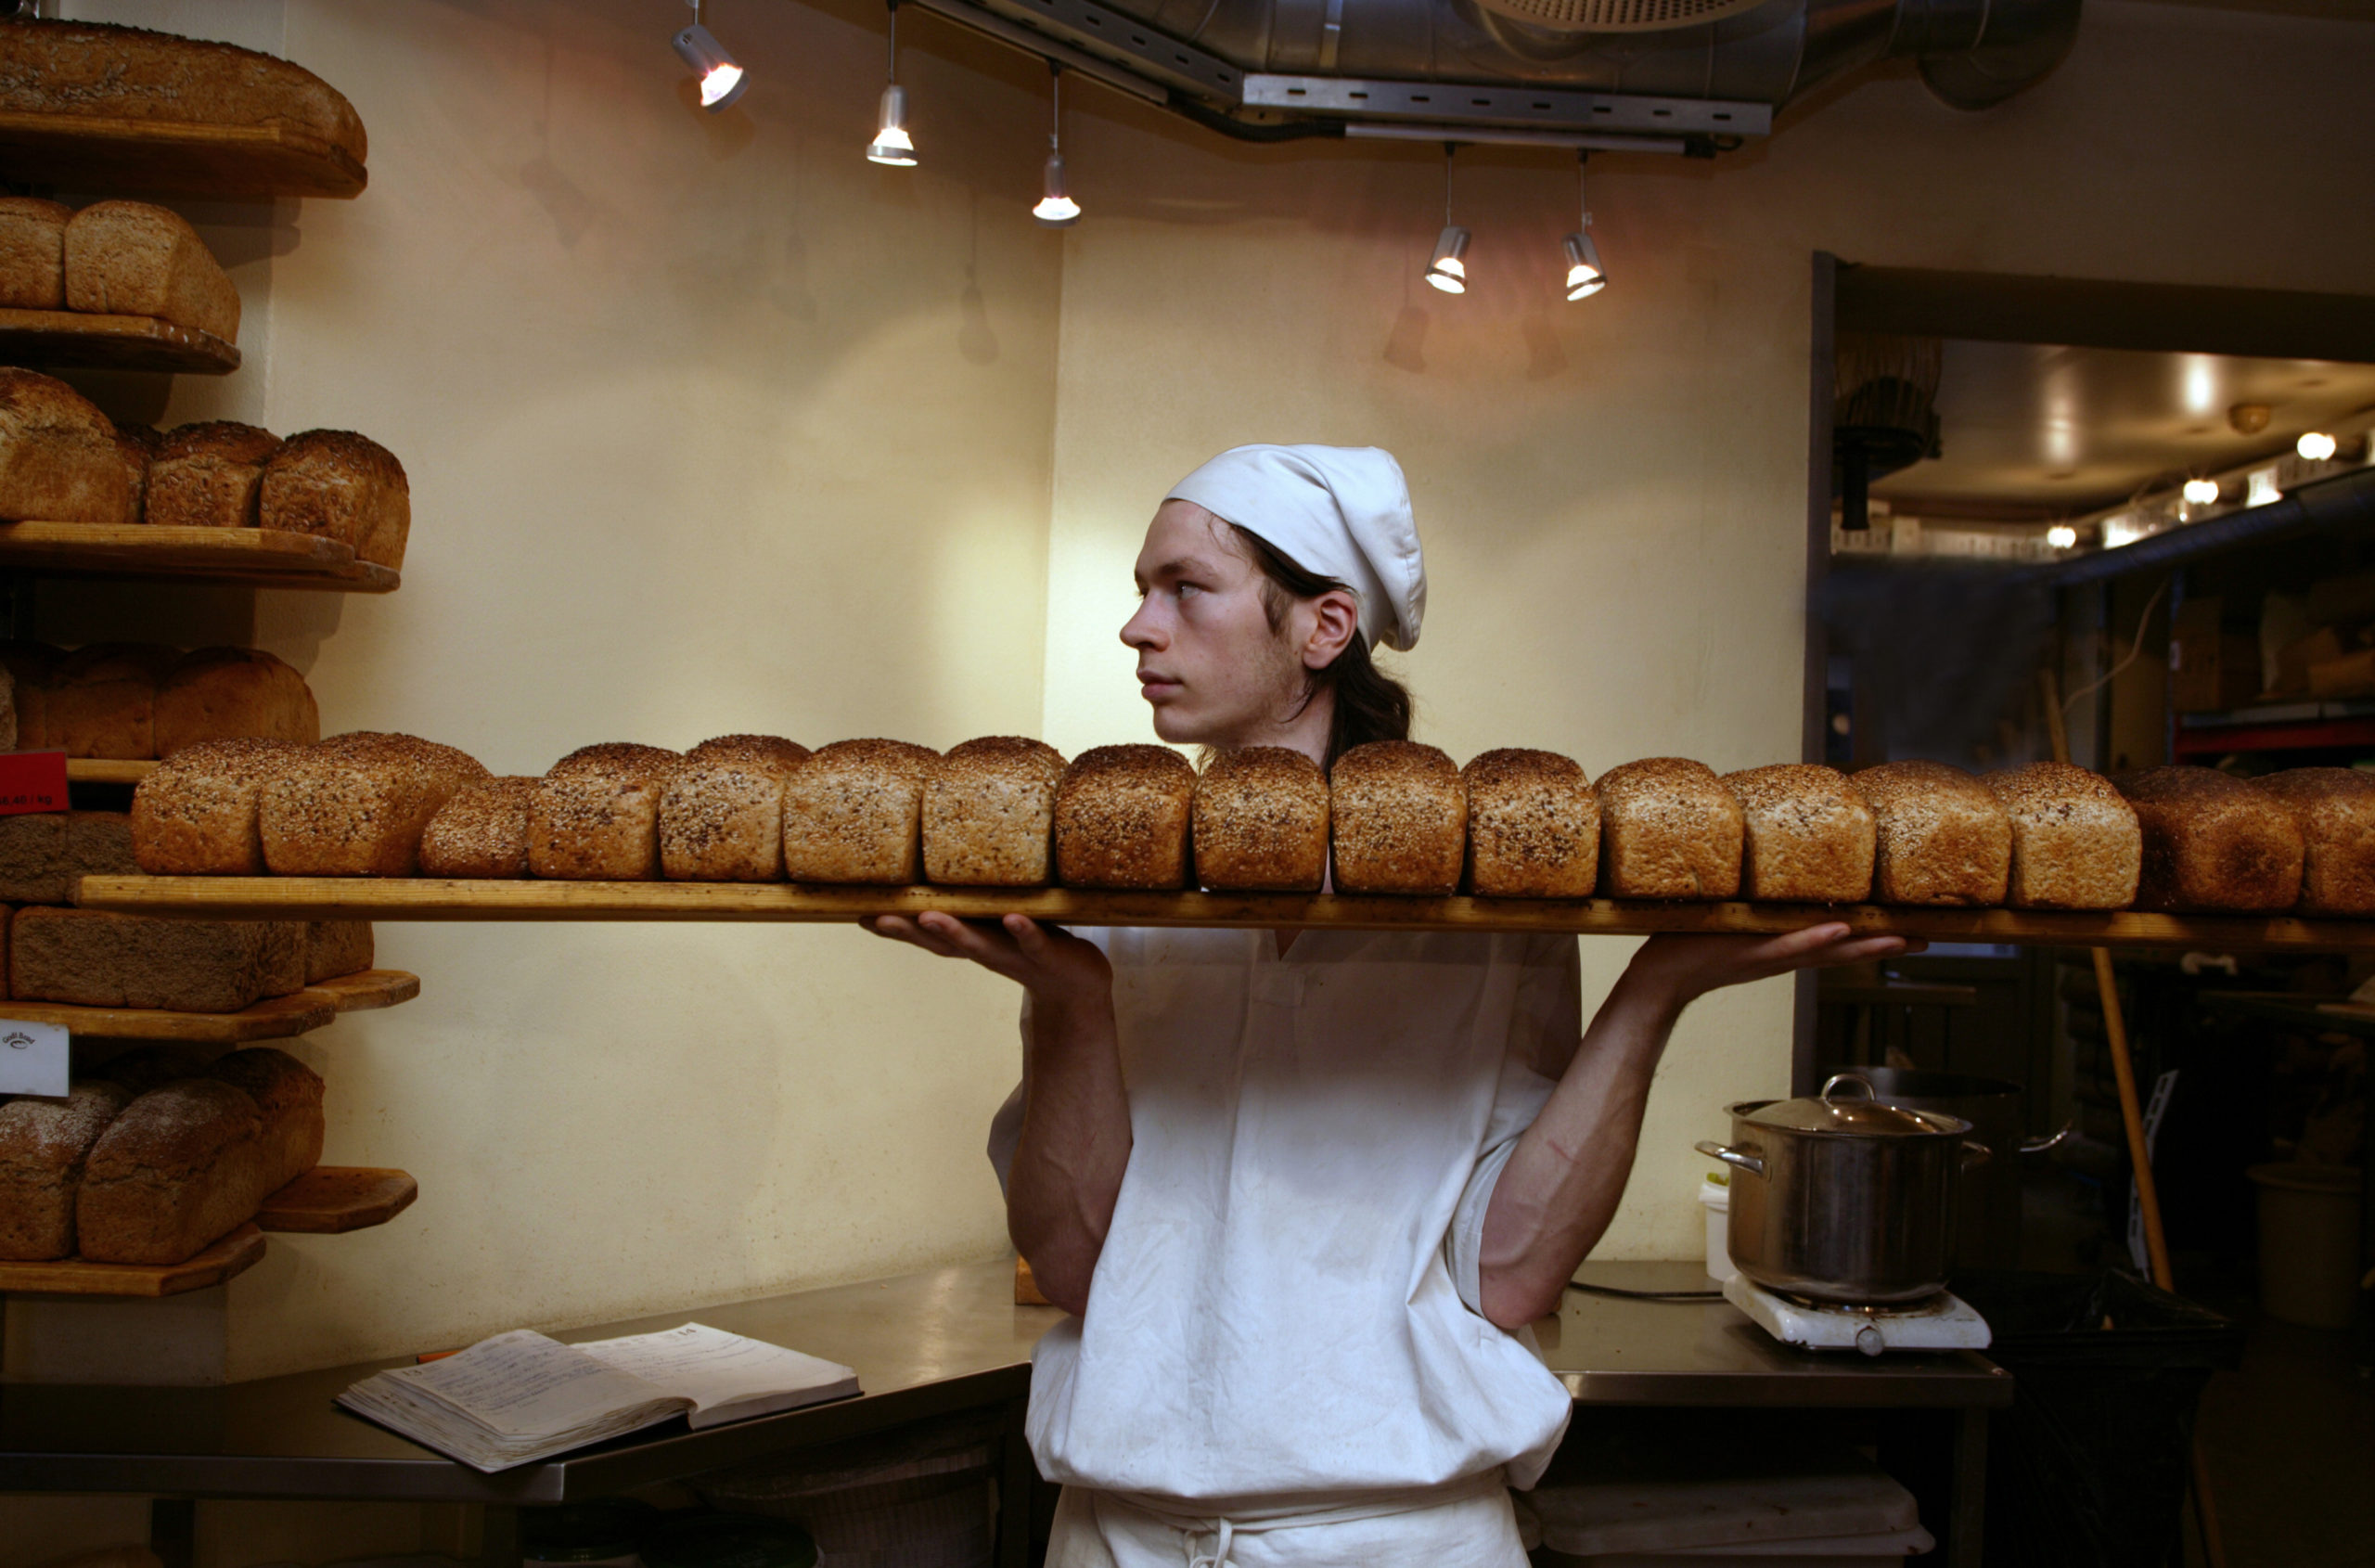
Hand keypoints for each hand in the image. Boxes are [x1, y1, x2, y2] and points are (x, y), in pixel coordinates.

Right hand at [861, 912, 1112, 1012]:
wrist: (1079, 987)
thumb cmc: (1032, 945)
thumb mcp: (998, 924)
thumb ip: (973, 904)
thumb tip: (943, 868)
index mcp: (972, 942)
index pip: (926, 935)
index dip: (894, 927)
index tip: (858, 915)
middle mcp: (986, 951)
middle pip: (943, 943)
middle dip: (910, 931)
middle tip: (878, 918)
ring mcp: (1015, 954)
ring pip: (981, 944)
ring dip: (955, 932)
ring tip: (929, 917)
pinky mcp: (1049, 953)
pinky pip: (1034, 941)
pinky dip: (1023, 932)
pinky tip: (1013, 919)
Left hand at [1620, 924, 1923, 1015]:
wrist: (1660, 974)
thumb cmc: (1692, 942)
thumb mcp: (1735, 919)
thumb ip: (1758, 902)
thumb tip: (1770, 867)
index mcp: (1784, 946)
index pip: (1839, 941)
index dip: (1875, 936)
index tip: (1911, 930)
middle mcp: (1784, 955)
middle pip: (1846, 951)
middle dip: (1886, 945)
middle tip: (1928, 939)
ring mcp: (1770, 956)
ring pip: (1826, 951)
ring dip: (1864, 945)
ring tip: (1901, 939)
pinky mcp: (1749, 954)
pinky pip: (1787, 947)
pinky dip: (1813, 940)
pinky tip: (1840, 932)